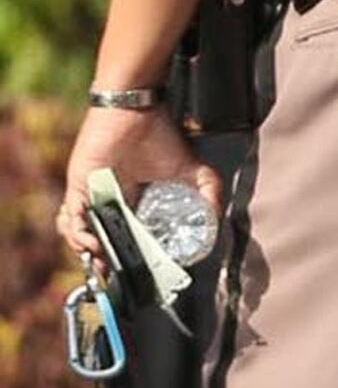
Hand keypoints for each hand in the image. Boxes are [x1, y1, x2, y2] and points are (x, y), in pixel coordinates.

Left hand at [58, 105, 219, 266]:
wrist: (136, 112)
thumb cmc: (161, 135)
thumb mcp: (195, 171)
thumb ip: (210, 194)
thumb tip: (218, 222)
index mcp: (132, 200)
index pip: (125, 233)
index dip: (125, 254)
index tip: (134, 271)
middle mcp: (109, 200)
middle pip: (98, 237)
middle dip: (102, 260)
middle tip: (112, 275)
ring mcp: (92, 195)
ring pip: (78, 232)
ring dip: (87, 250)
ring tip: (101, 260)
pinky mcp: (78, 188)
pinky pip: (70, 219)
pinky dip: (77, 234)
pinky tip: (90, 243)